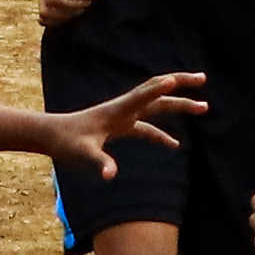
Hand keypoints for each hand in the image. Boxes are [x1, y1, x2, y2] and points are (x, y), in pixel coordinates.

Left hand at [43, 70, 201, 180]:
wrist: (51, 135)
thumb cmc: (65, 142)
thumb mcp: (82, 154)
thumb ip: (99, 162)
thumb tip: (111, 175)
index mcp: (117, 111)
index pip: (142, 95)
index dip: (159, 88)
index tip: (177, 80)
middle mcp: (123, 109)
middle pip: (158, 93)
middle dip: (181, 85)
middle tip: (203, 79)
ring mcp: (124, 117)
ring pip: (157, 107)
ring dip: (179, 106)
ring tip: (203, 107)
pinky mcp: (121, 127)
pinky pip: (148, 128)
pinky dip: (162, 134)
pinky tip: (175, 145)